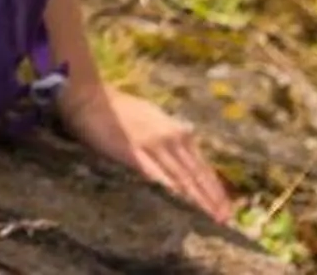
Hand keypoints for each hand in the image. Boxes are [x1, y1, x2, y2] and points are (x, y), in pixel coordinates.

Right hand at [58, 80, 232, 224]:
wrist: (89, 97)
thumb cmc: (119, 108)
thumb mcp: (154, 115)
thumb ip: (171, 132)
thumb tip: (187, 143)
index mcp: (176, 130)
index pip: (202, 165)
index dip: (216, 187)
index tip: (227, 206)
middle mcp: (169, 137)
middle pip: (196, 174)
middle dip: (212, 199)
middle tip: (225, 219)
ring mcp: (151, 145)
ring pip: (182, 177)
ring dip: (198, 199)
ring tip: (210, 217)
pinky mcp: (132, 152)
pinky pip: (156, 175)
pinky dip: (171, 189)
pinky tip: (180, 202)